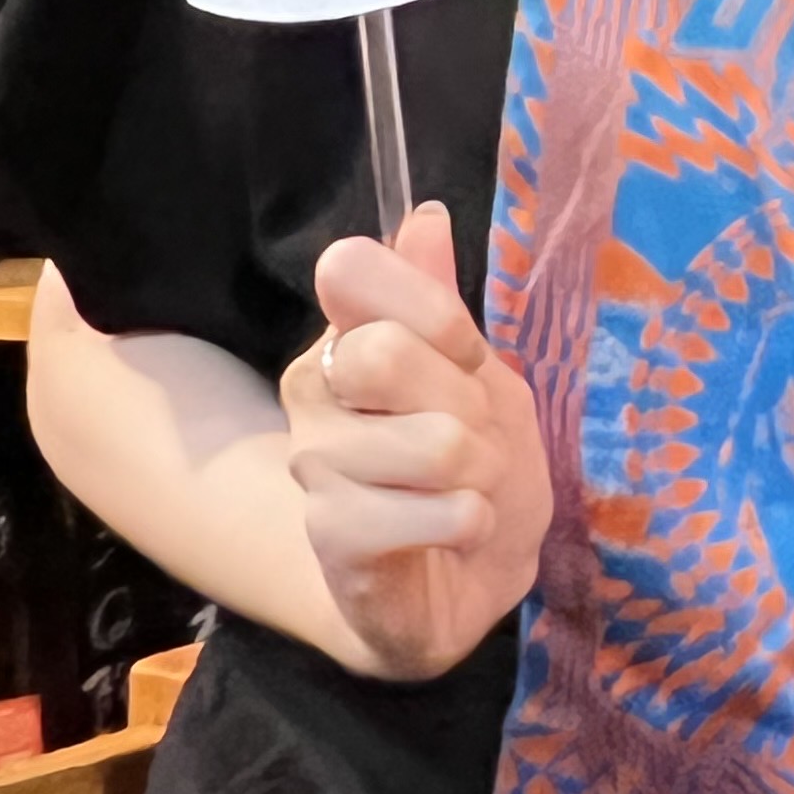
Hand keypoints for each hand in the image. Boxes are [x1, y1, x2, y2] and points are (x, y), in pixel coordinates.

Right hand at [280, 200, 550, 681]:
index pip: (351, 269)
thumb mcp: (478, 373)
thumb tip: (425, 216)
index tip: (462, 355)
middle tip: (473, 437)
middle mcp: (311, 394)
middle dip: (468, 402)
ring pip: (434, 443)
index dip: (433, 311)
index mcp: (343, 338)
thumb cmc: (471, 464)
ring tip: (466, 492)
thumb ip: (440, 300)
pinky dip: (475, 523)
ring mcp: (315, 469)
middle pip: (385, 353)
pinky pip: (444, 511)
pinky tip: (453, 535)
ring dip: (483, 473)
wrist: (461, 576)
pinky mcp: (337, 541)